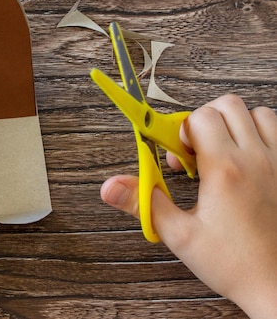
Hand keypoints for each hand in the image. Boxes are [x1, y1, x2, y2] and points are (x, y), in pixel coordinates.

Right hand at [101, 94, 276, 317]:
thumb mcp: (179, 235)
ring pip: (257, 113)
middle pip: (227, 105)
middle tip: (194, 152)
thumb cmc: (233, 264)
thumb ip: (142, 203)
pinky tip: (246, 159)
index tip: (173, 157)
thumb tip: (109, 187)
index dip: (179, 133)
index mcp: (225, 170)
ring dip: (235, 124)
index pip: (199, 118)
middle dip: (204, 120)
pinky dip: (260, 134)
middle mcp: (256, 159)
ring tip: (221, 151)